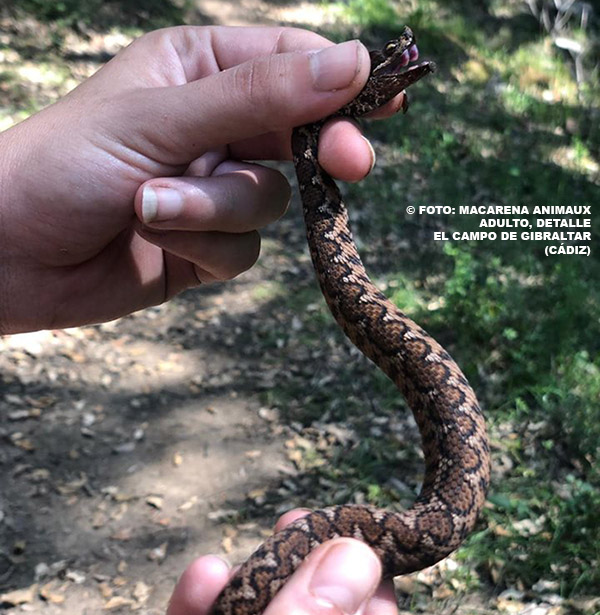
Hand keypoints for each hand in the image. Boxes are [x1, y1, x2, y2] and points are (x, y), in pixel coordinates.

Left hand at [0, 26, 406, 333]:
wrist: (11, 258)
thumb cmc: (62, 167)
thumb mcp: (159, 119)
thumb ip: (256, 98)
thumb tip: (349, 64)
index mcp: (198, 72)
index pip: (290, 66)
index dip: (340, 85)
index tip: (385, 103)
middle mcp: (212, 128)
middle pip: (298, 137)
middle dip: (315, 153)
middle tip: (351, 164)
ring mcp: (212, 190)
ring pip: (269, 201)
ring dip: (214, 211)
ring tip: (150, 208)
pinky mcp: (206, 246)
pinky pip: (243, 250)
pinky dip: (205, 247)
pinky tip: (156, 240)